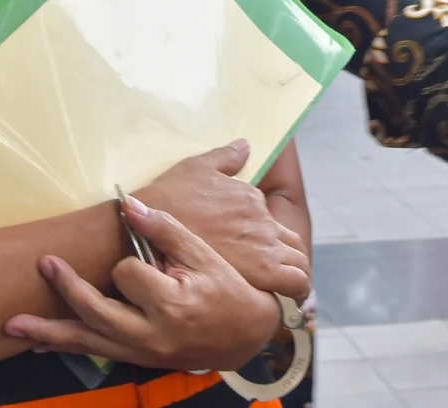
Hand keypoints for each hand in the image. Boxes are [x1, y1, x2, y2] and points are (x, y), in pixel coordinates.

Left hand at [5, 196, 280, 371]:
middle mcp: (151, 334)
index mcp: (171, 303)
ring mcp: (142, 352)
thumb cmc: (228, 289)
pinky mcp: (137, 359)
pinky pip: (95, 353)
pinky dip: (67, 346)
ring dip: (49, 333)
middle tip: (46, 263)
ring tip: (13, 324)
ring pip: (88, 342)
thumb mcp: (204, 254)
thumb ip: (164, 229)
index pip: (128, 274)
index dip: (132, 258)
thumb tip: (128, 205)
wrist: (247, 335)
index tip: (148, 253)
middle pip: (96, 312)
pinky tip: (40, 345)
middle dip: (67, 289)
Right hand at [137, 141, 310, 300]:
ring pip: (299, 267)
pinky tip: (280, 301)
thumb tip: (246, 145)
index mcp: (252, 200)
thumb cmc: (169, 197)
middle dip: (291, 261)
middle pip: (295, 246)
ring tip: (284, 293)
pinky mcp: (259, 273)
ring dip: (295, 278)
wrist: (148, 230)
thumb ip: (226, 158)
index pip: (276, 225)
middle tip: (279, 276)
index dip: (273, 242)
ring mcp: (264, 249)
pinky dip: (293, 293)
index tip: (262, 254)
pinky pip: (293, 284)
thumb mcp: (197, 167)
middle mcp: (264, 224)